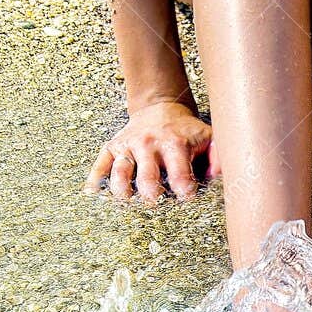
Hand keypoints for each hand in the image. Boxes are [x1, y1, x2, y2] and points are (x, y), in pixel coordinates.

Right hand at [87, 100, 212, 201]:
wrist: (160, 108)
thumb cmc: (186, 131)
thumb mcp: (208, 137)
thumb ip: (218, 156)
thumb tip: (218, 176)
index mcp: (175, 144)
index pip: (180, 174)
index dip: (185, 190)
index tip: (187, 198)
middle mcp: (149, 145)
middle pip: (147, 176)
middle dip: (152, 194)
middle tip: (156, 203)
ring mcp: (129, 146)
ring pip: (120, 171)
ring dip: (122, 190)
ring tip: (128, 201)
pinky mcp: (112, 148)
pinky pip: (100, 165)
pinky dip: (95, 180)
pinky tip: (93, 193)